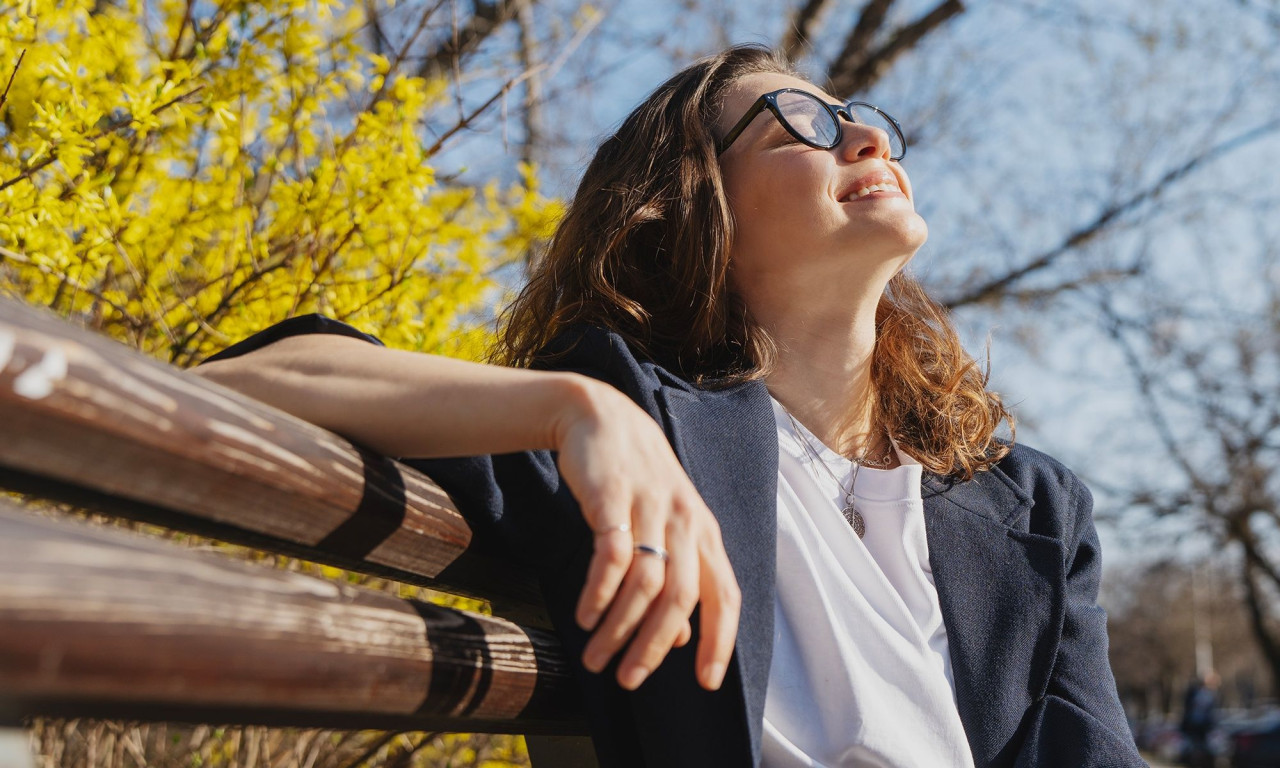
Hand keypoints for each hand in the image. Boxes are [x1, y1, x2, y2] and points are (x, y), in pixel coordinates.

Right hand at [551, 377, 740, 691]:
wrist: (600, 416)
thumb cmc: (635, 480)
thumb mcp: (666, 526)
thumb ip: (679, 579)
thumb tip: (681, 640)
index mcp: (705, 533)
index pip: (726, 596)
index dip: (721, 642)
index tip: (706, 683)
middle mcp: (686, 522)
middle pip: (683, 597)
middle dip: (655, 646)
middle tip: (629, 680)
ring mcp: (651, 508)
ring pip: (645, 582)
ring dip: (619, 628)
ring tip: (595, 658)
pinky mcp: (614, 497)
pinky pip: (613, 554)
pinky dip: (599, 591)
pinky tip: (585, 616)